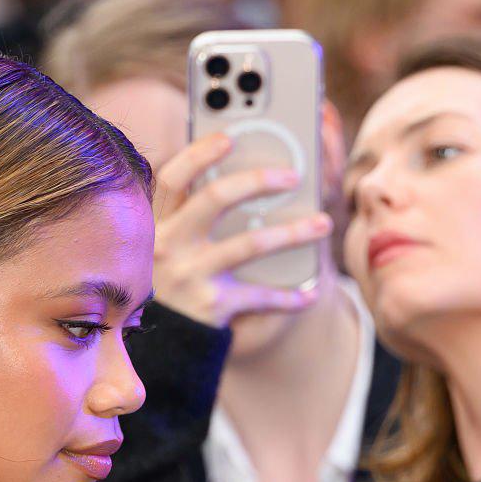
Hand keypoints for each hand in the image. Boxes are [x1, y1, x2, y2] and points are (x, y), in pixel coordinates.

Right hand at [152, 134, 333, 328]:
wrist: (157, 345)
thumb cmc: (170, 283)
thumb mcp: (166, 245)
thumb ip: (188, 214)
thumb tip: (241, 176)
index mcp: (158, 224)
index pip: (172, 177)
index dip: (199, 153)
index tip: (229, 136)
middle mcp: (169, 245)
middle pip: (215, 198)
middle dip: (257, 180)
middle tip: (293, 176)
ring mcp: (190, 275)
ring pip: (250, 244)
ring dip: (293, 232)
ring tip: (323, 223)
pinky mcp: (212, 306)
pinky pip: (260, 296)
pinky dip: (289, 296)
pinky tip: (311, 293)